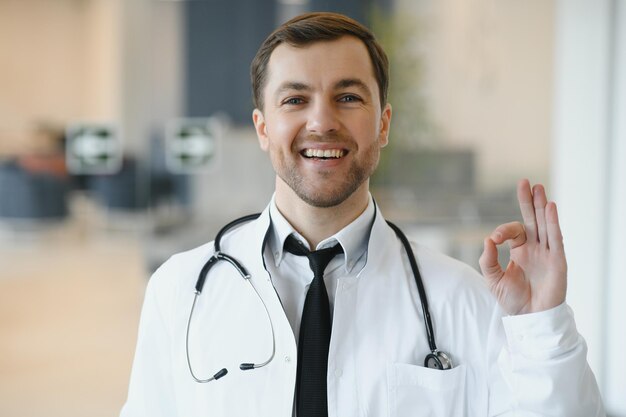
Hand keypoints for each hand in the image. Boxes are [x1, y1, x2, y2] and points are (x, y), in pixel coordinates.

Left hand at [478, 179, 566, 314]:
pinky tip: (550, 207)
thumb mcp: (493, 279)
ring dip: (541, 206)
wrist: (530, 318)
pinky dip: (553, 222)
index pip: (514, 231)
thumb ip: (488, 260)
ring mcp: (547, 252)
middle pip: (532, 219)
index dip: (503, 230)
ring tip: (538, 188)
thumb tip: (487, 239)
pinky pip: (555, 238)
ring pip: (545, 224)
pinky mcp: (557, 260)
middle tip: (525, 182)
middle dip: (529, 201)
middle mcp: (535, 248)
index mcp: (520, 250)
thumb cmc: (513, 300)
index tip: (495, 239)